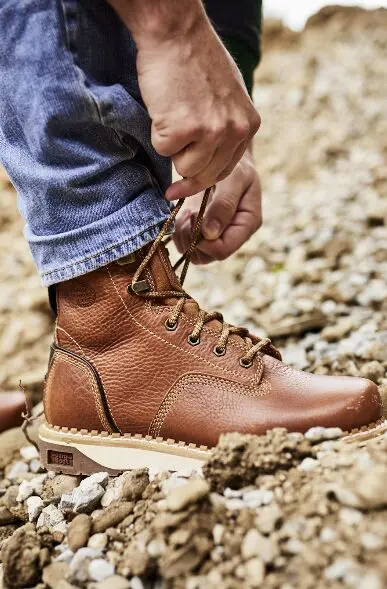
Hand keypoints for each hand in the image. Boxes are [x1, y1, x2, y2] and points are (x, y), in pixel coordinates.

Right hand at [125, 1, 259, 199]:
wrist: (176, 32)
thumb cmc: (195, 60)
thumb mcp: (228, 96)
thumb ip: (226, 127)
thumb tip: (214, 157)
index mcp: (249, 125)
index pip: (226, 169)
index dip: (204, 177)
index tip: (187, 185)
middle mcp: (235, 130)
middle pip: (206, 176)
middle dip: (186, 175)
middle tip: (172, 185)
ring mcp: (211, 130)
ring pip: (185, 167)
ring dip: (172, 149)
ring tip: (172, 116)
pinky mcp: (184, 128)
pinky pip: (163, 150)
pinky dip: (156, 134)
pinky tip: (162, 109)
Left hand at [173, 147, 261, 262]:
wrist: (227, 156)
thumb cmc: (237, 165)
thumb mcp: (235, 179)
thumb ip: (224, 205)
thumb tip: (210, 234)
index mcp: (247, 224)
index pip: (224, 249)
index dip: (206, 242)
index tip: (195, 219)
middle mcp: (232, 234)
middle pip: (207, 256)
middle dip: (192, 238)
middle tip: (189, 213)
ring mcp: (216, 235)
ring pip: (194, 253)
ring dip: (184, 235)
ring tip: (187, 212)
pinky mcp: (202, 231)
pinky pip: (185, 242)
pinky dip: (179, 230)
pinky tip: (183, 212)